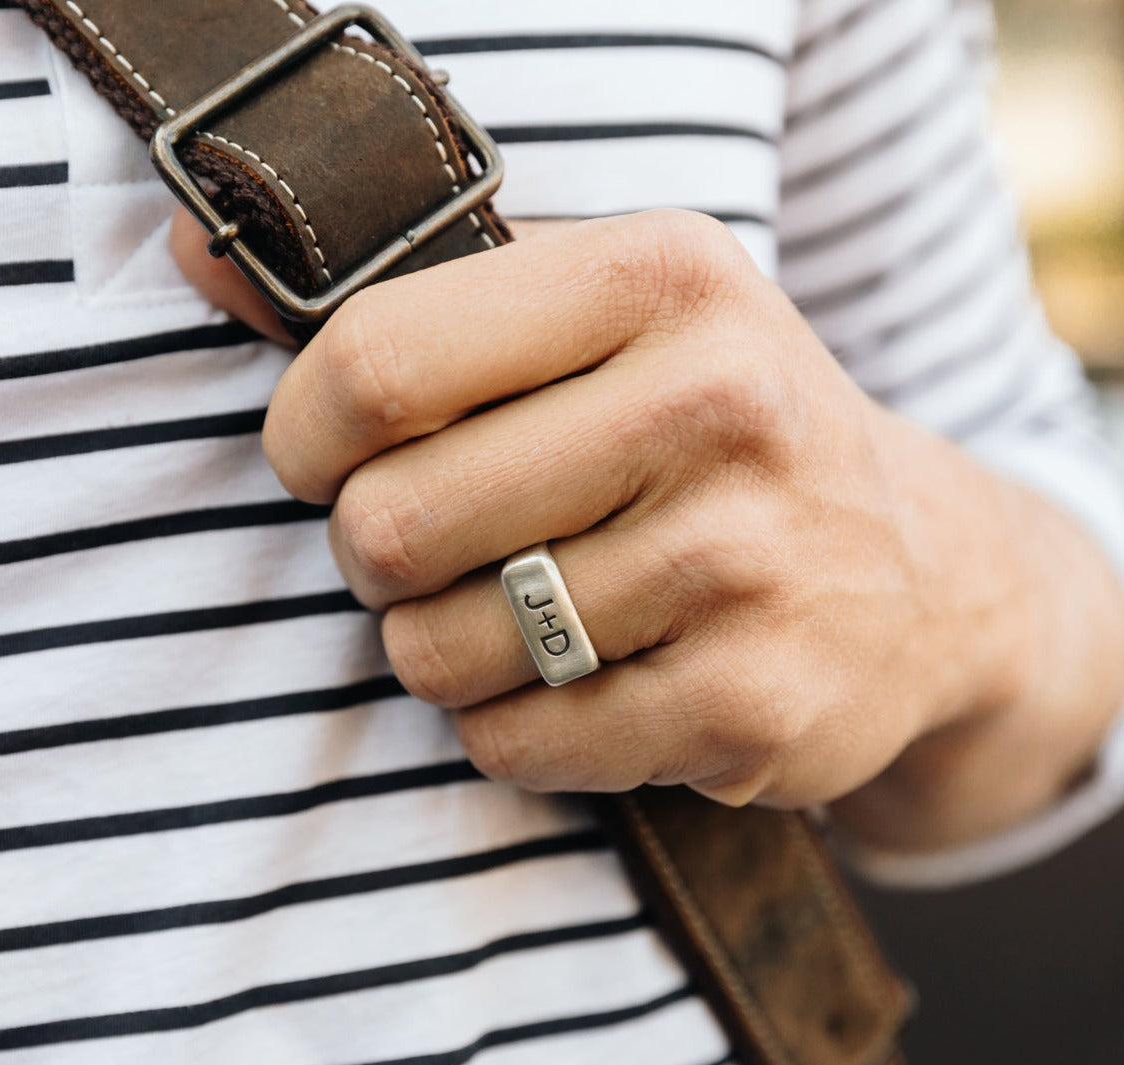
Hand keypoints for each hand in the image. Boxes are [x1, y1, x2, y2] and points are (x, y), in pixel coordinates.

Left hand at [174, 208, 1123, 845]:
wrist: (924, 578)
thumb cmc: (724, 440)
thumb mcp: (613, 323)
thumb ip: (414, 296)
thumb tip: (198, 259)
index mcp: (663, 281)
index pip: (376, 363)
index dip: (305, 436)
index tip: (327, 462)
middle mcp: (721, 408)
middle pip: (392, 524)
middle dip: (377, 558)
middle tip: (434, 551)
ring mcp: (744, 567)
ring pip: (443, 654)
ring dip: (442, 650)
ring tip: (513, 618)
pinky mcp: (748, 706)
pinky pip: (518, 744)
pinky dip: (509, 728)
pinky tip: (576, 684)